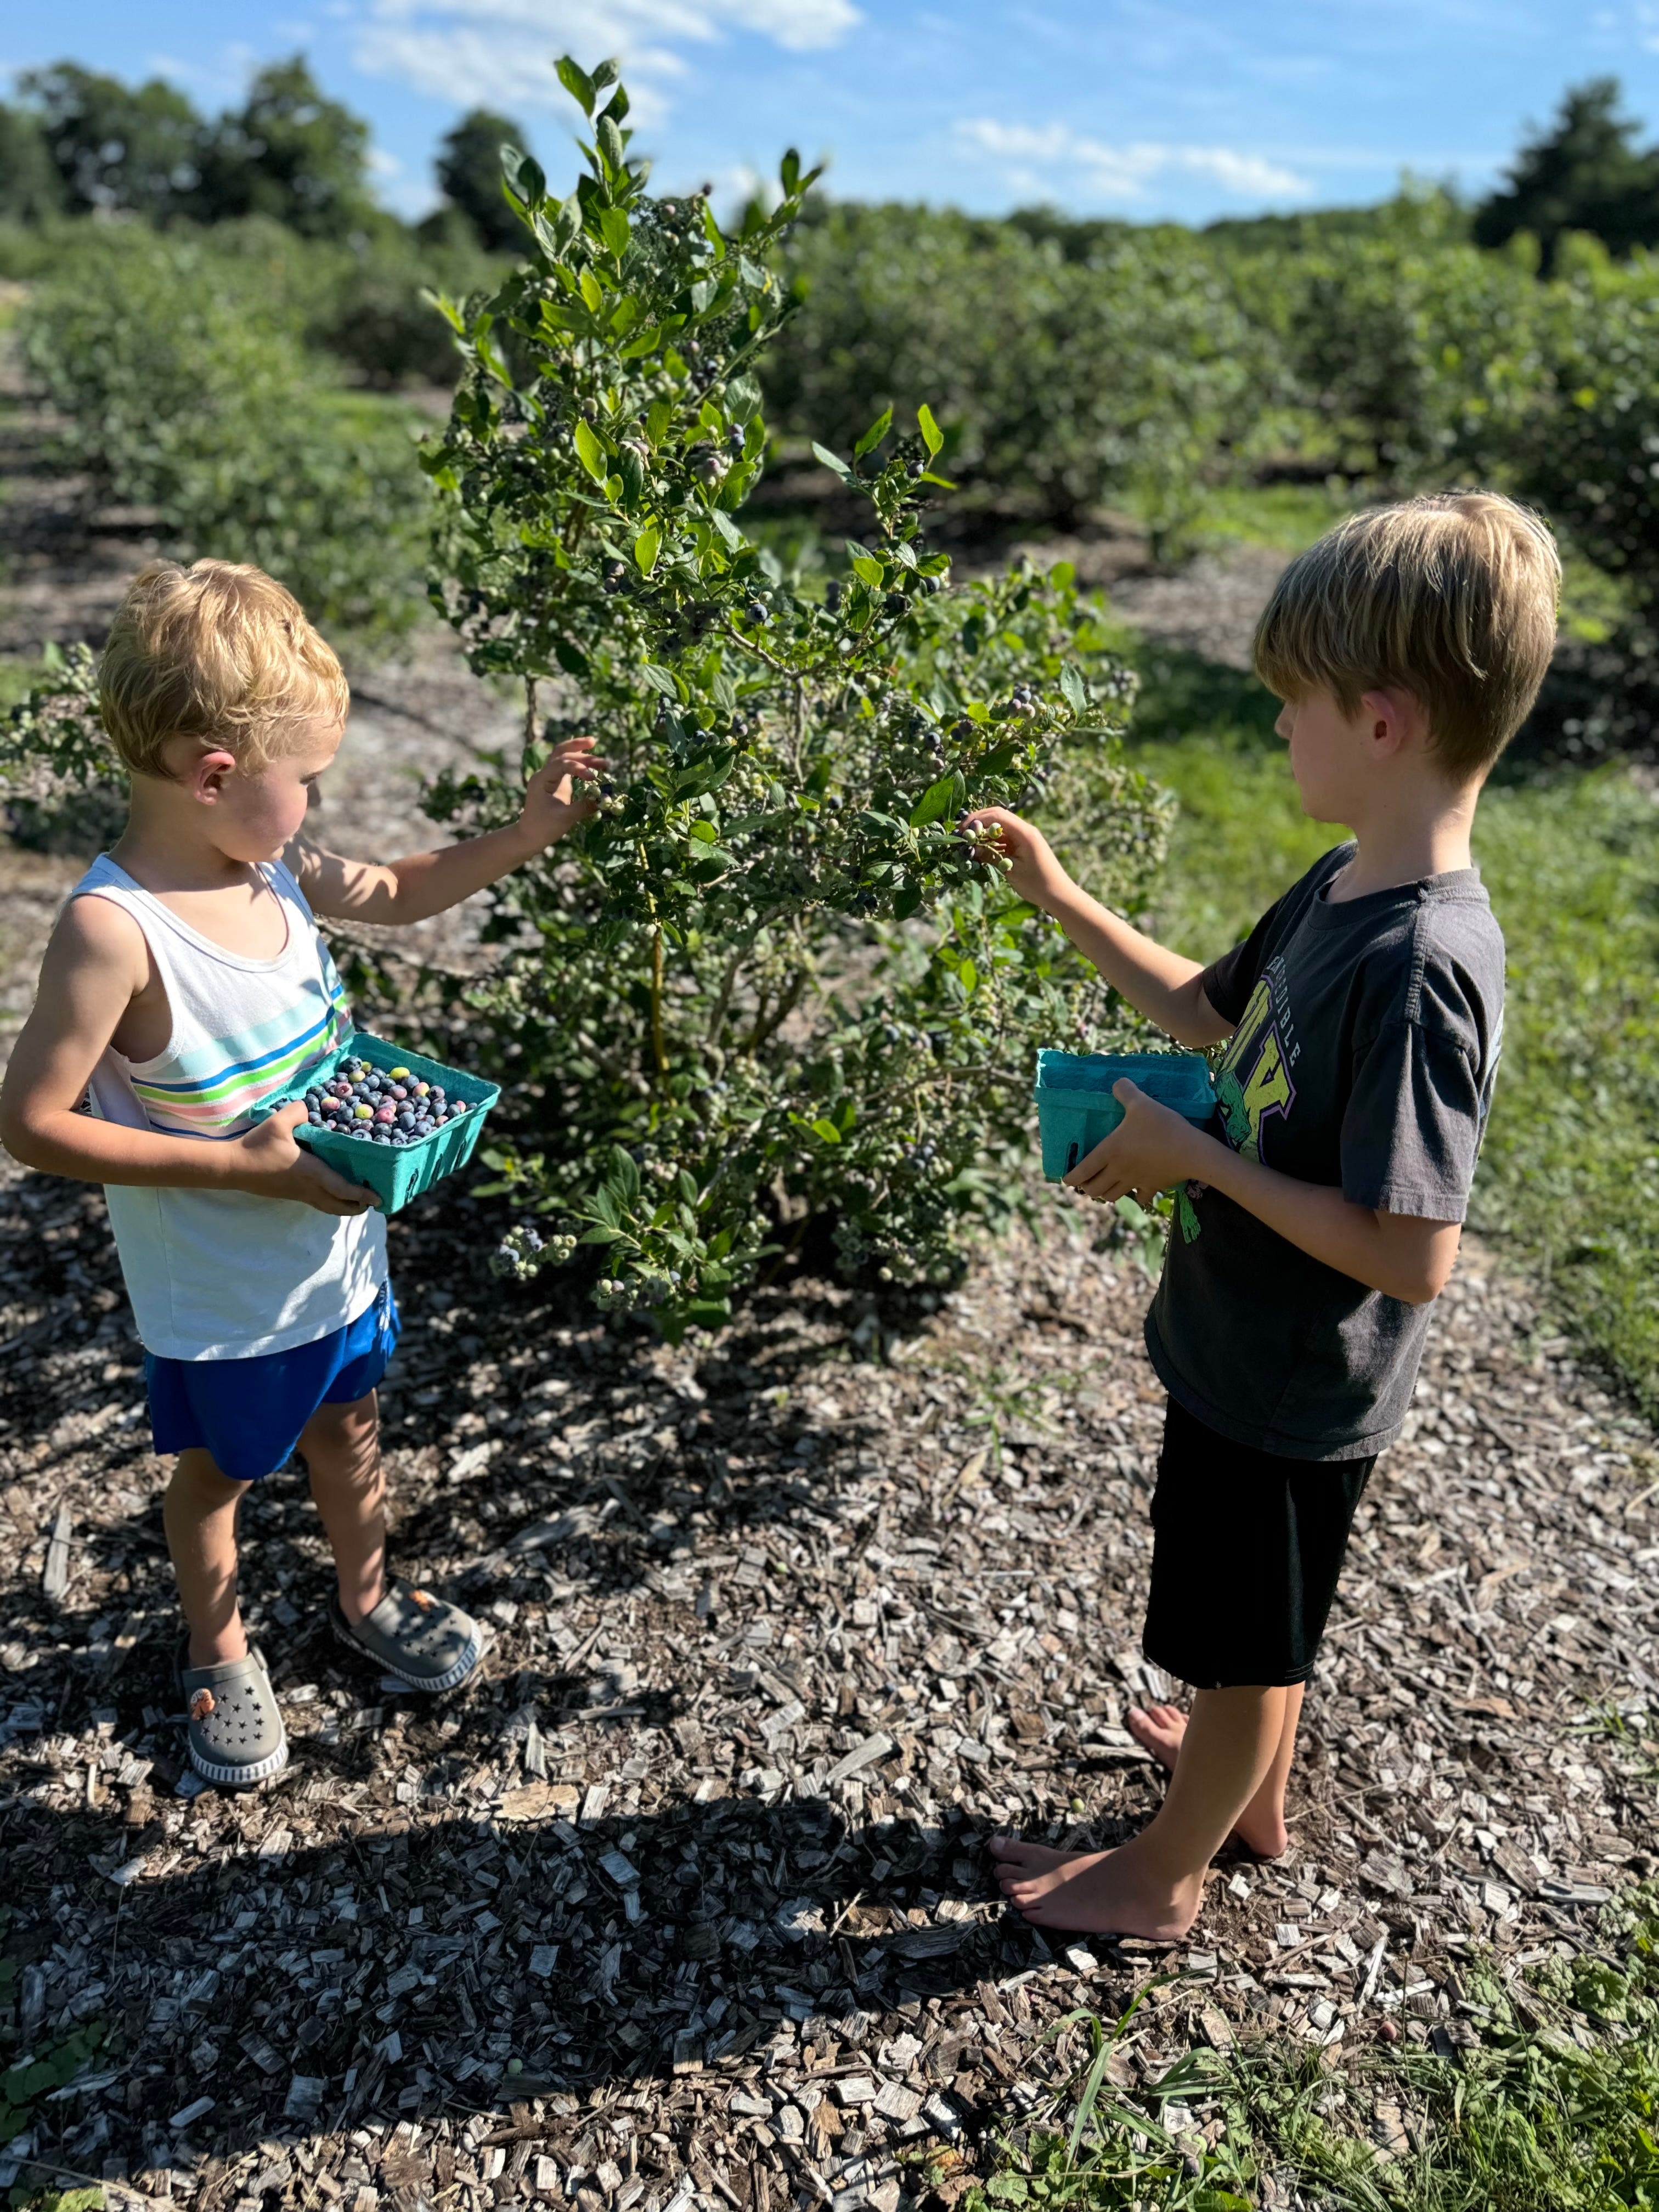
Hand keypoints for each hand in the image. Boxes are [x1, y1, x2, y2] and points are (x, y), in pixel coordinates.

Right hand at [229, 1103, 376, 1215]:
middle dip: (358, 1207)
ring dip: (345, 1207)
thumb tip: (313, 1104)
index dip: (361, 1195)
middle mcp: (308, 1188)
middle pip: (339, 1206)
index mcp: (310, 1172)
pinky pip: (317, 1203)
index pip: (342, 1189)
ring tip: (358, 1202)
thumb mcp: (277, 1122)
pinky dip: (331, 1203)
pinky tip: (333, 1193)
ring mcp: (298, 1194)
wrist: (231, 1168)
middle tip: (373, 1202)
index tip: (377, 1197)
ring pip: (328, 1207)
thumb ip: (298, 1111)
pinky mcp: (290, 1195)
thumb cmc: (256, 1147)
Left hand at [518, 736, 609, 850]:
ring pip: (562, 755)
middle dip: (581, 751)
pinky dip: (577, 761)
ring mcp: (549, 777)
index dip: (579, 768)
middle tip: (600, 754)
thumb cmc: (543, 827)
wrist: (529, 835)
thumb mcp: (565, 818)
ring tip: (594, 744)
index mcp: (541, 780)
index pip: (562, 764)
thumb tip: (604, 800)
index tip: (594, 778)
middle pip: (561, 753)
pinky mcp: (555, 782)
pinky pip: (566, 765)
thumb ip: (584, 807)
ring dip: (578, 750)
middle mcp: (544, 774)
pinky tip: (589, 759)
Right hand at [956, 807, 1072, 909]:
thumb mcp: (1011, 871)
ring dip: (984, 834)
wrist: (1059, 895)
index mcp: (1025, 832)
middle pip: (997, 817)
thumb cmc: (1038, 884)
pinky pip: (1005, 839)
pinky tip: (981, 852)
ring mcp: (1025, 837)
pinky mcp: (1024, 846)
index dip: (976, 819)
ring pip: (999, 828)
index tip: (962, 831)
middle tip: (962, 834)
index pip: (996, 815)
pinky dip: (992, 843)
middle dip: (978, 823)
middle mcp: (1025, 830)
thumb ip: (991, 856)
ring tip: (969, 845)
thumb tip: (972, 848)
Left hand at [1063, 1080, 1206, 1206]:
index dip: (1070, 1178)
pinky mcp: (1153, 1187)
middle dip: (1087, 1188)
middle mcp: (1118, 1171)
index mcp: (1109, 1152)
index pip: (1081, 1172)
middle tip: (1087, 1180)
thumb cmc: (1161, 1126)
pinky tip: (1138, 1191)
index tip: (1066, 1179)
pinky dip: (1136, 1196)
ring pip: (1112, 1196)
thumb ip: (1125, 1091)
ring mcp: (1135, 1181)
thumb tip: (1117, 1082)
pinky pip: (1140, 1198)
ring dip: (1106, 1193)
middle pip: (1094, 1190)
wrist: (1191, 1151)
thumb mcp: (1141, 1102)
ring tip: (1106, 1185)